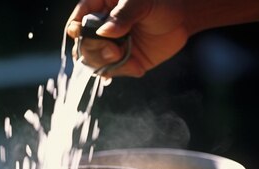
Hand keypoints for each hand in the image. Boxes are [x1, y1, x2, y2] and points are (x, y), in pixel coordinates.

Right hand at [66, 0, 189, 76]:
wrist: (182, 18)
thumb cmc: (161, 1)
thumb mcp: (142, 2)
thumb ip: (123, 15)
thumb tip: (104, 32)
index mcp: (99, 7)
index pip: (78, 20)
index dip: (76, 30)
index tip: (80, 34)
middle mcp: (100, 28)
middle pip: (83, 46)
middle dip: (96, 51)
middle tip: (115, 52)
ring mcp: (110, 46)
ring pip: (94, 62)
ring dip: (109, 65)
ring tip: (130, 59)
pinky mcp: (122, 61)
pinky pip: (112, 72)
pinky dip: (123, 72)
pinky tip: (137, 68)